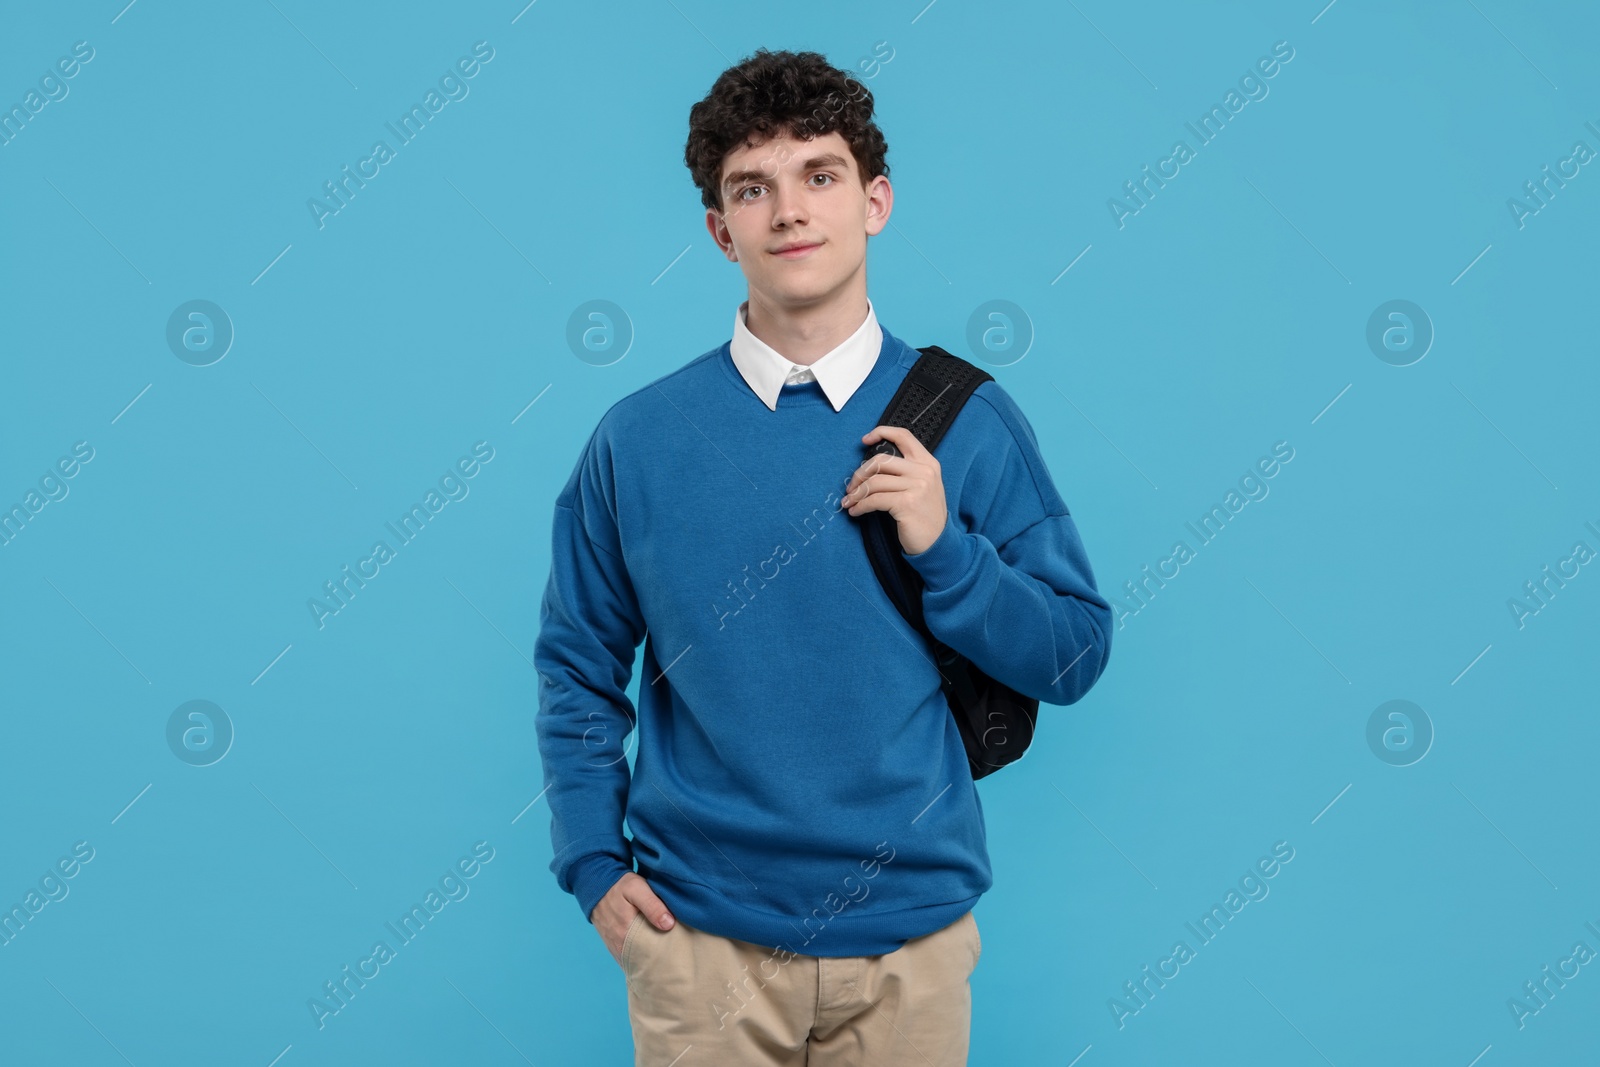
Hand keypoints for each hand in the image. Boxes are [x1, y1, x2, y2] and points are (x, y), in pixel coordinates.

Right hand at [592, 872, 674, 966]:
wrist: (595, 884)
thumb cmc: (619, 886)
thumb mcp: (636, 888)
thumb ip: (652, 905)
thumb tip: (669, 924)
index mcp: (625, 933)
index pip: (649, 954)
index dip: (664, 955)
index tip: (678, 954)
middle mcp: (618, 944)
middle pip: (643, 959)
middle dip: (658, 960)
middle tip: (674, 956)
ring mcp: (614, 945)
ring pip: (635, 959)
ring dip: (647, 958)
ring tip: (664, 957)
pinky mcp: (612, 943)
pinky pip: (627, 956)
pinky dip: (638, 957)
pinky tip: (649, 953)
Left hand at [842, 425, 947, 554]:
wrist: (938, 543)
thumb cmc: (925, 516)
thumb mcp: (924, 487)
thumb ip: (907, 471)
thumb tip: (872, 466)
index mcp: (928, 463)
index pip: (903, 436)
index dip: (882, 432)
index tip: (865, 440)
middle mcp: (924, 471)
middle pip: (881, 461)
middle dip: (859, 474)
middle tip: (851, 488)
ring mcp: (916, 486)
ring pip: (874, 482)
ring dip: (856, 494)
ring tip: (849, 503)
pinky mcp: (906, 503)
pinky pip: (874, 500)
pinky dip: (860, 506)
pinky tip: (856, 512)